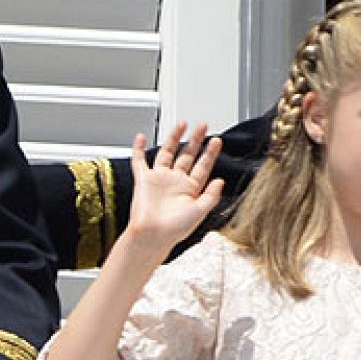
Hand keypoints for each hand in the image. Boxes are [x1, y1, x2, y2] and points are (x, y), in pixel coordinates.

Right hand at [123, 121, 223, 250]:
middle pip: (187, 155)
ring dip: (173, 138)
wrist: (152, 235)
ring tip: (182, 124)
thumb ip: (211, 196)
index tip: (217, 141)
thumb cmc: (174, 229)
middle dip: (196, 140)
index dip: (210, 153)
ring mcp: (159, 179)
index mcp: (190, 190)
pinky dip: (138, 149)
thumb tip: (221, 181)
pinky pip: (139, 161)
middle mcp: (175, 182)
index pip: (202, 166)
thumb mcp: (199, 212)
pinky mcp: (143, 179)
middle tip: (203, 126)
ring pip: (167, 153)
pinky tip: (141, 137)